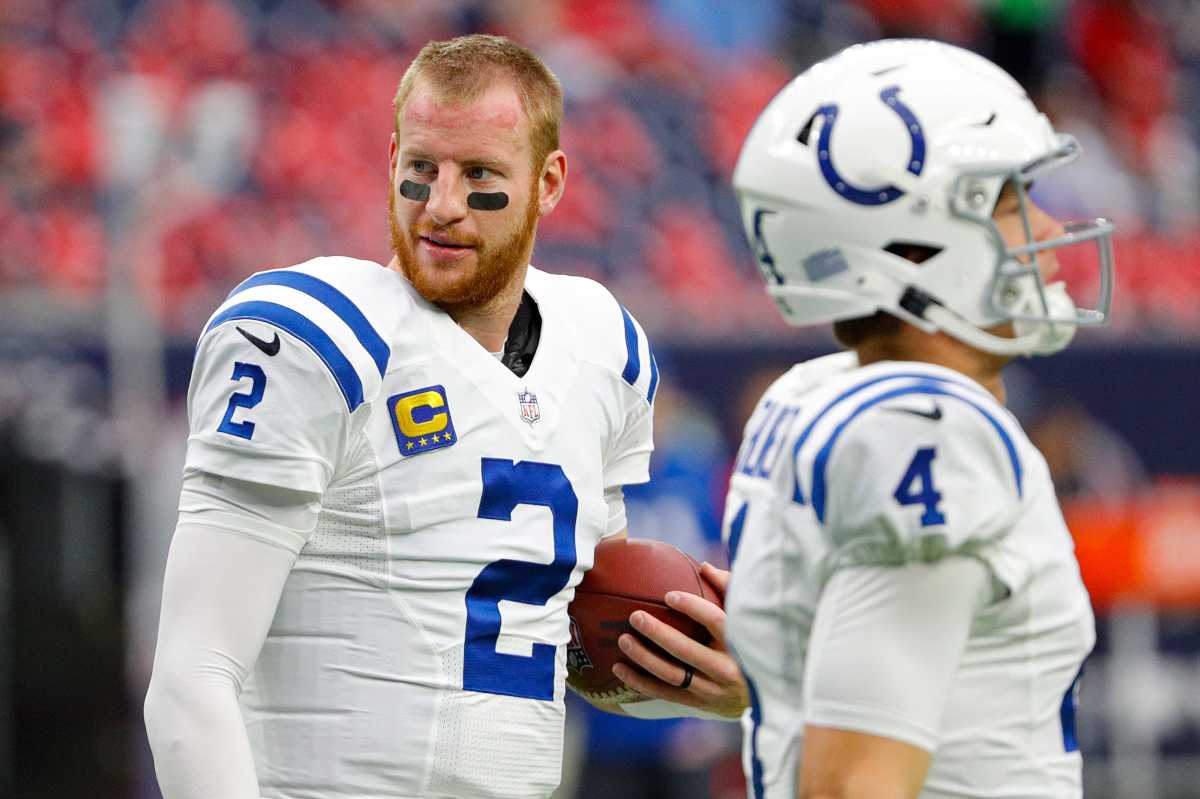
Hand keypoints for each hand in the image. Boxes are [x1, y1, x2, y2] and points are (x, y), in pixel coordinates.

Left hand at [612, 562, 748, 718]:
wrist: (764, 694)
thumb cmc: (753, 643)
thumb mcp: (750, 617)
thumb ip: (730, 589)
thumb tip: (703, 567)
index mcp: (741, 643)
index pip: (716, 622)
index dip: (692, 608)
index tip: (668, 596)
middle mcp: (727, 669)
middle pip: (687, 651)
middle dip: (658, 633)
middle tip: (635, 617)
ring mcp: (712, 690)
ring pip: (672, 675)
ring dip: (644, 658)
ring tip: (624, 640)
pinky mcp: (700, 704)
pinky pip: (665, 694)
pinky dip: (640, 683)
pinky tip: (619, 669)